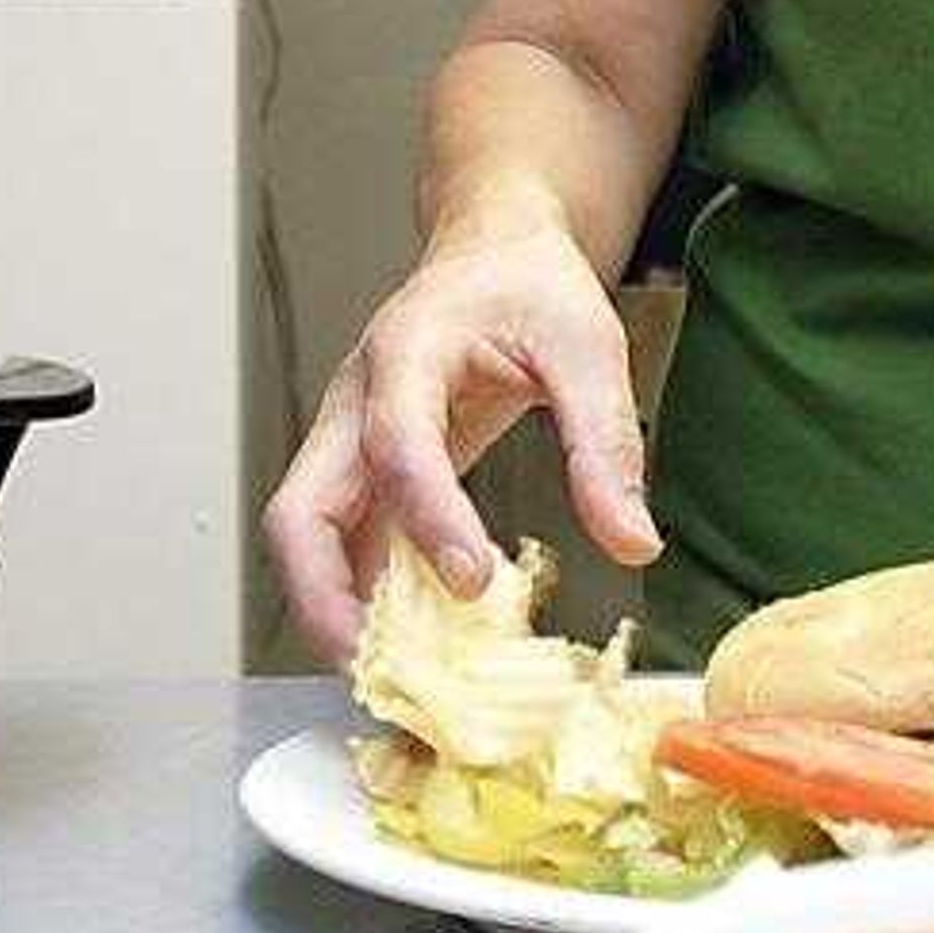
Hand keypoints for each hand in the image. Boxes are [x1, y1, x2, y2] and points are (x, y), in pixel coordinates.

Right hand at [263, 224, 663, 664]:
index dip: (425, 516)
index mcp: (407, 351)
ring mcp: (350, 443)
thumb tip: (632, 542)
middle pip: (300, 509)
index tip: (470, 580)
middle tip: (376, 666)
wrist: (492, 251)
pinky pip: (347, 546)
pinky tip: (413, 647)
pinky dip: (367, 599)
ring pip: (308, 538)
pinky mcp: (365, 476)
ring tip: (394, 680)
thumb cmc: (529, 286)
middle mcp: (356, 402)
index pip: (395, 442)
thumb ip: (606, 442)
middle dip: (324, 594)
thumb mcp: (588, 346)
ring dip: (337, 610)